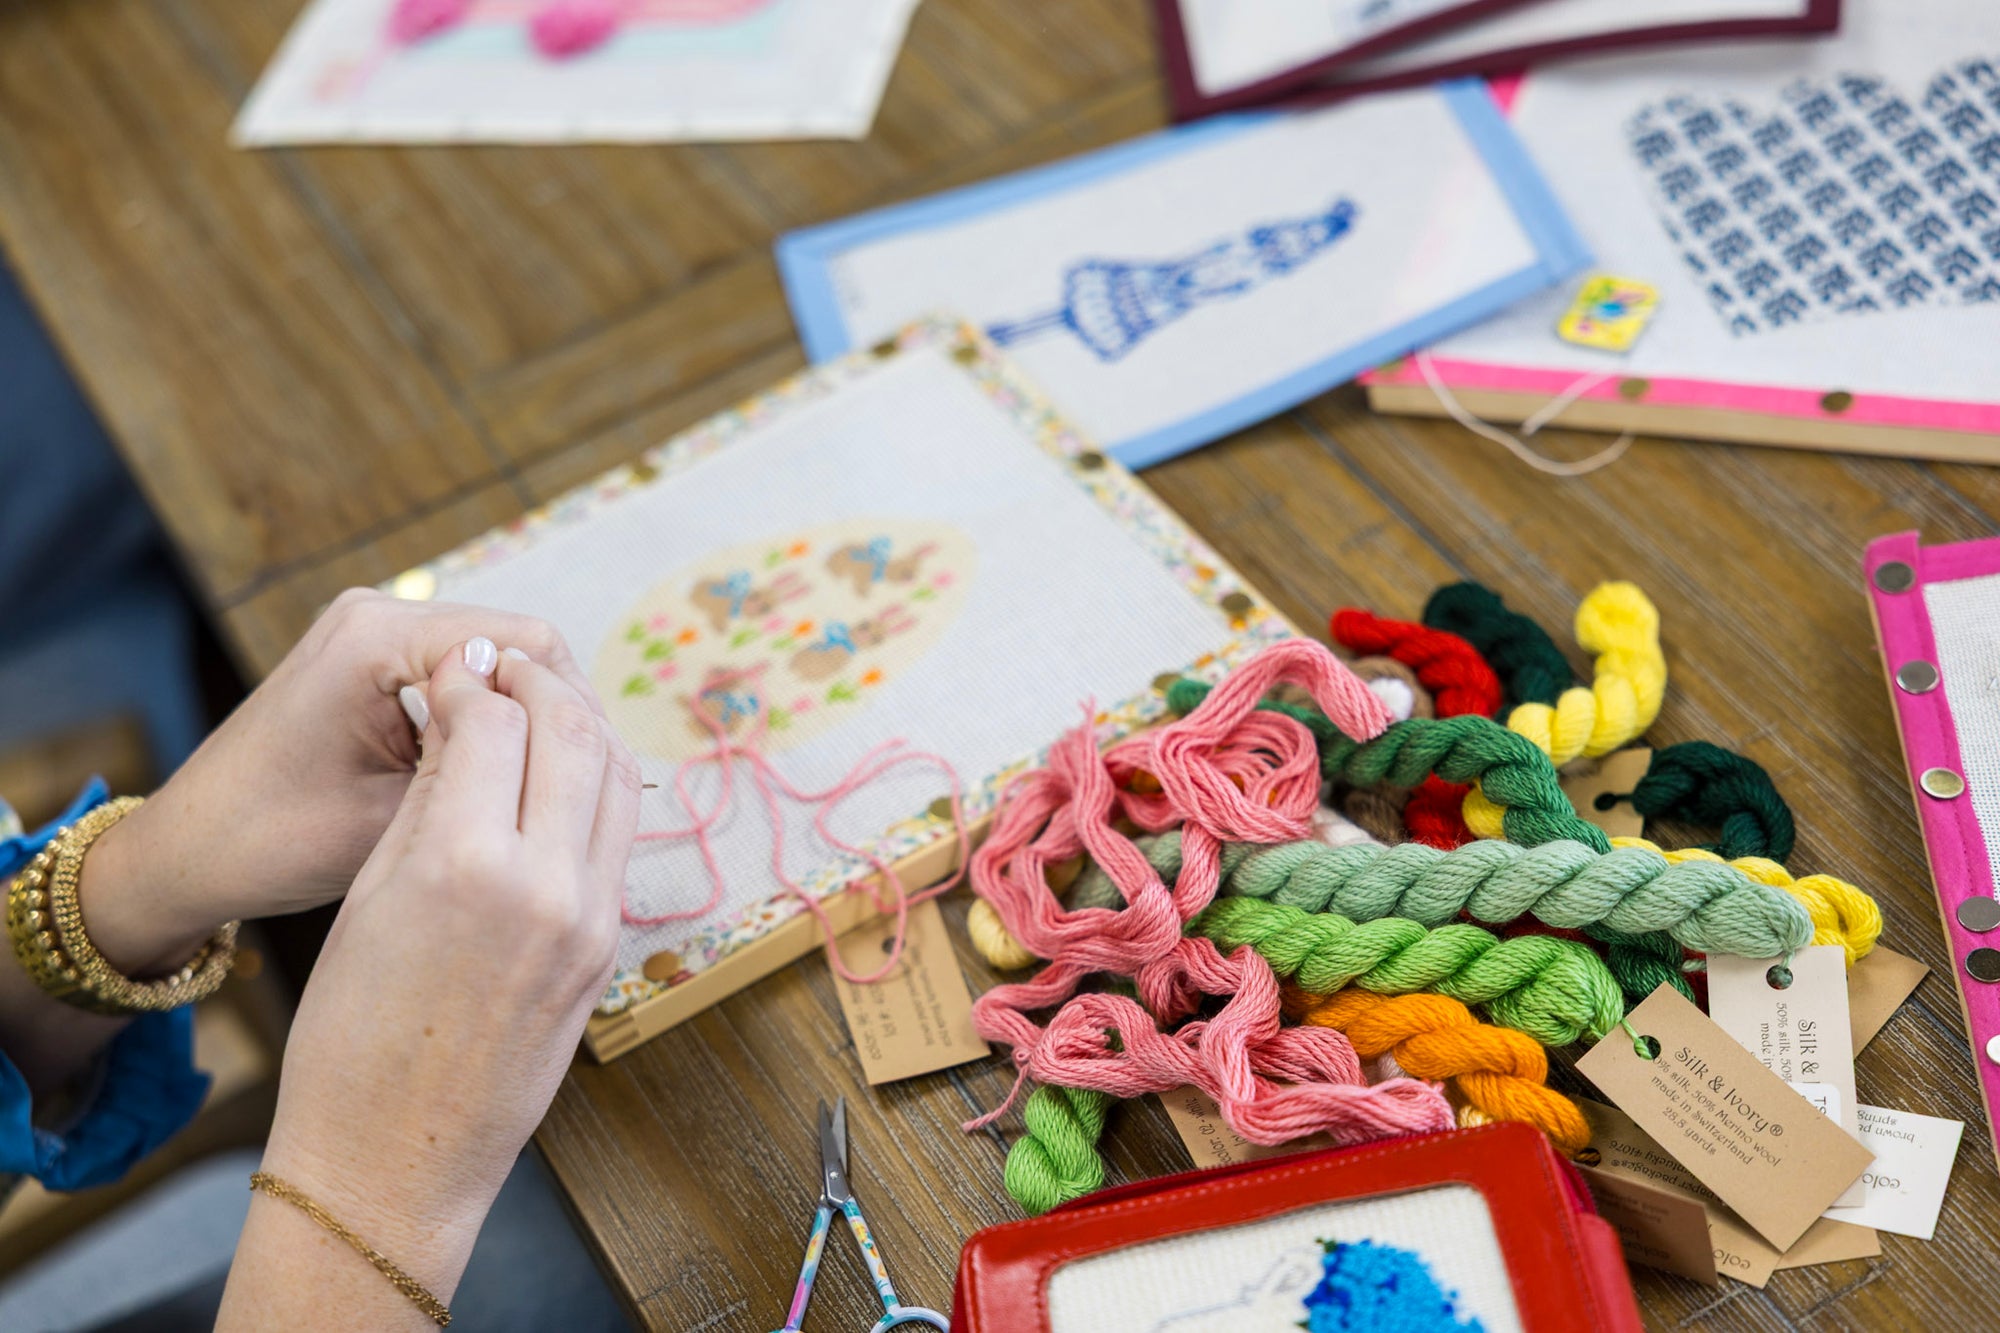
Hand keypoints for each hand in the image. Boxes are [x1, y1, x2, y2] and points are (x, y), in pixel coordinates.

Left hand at [82, 588, 604, 971]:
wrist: (183, 853)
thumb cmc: (273, 844)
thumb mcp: (398, 820)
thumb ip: (486, 777)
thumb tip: (583, 766)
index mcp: (379, 638)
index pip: (527, 647)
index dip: (572, 711)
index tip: (596, 781)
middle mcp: (376, 613)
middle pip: (517, 643)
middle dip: (554, 713)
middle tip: (583, 788)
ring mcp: (370, 629)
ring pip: (495, 658)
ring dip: (525, 717)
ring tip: (549, 786)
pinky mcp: (370, 656)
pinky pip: (458, 672)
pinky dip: (489, 718)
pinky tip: (506, 772)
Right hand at [222, 639, 639, 1317]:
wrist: (394, 1154)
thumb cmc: (352, 1032)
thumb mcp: (372, 894)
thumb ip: (430, 797)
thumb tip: (464, 715)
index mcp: (464, 864)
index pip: (493, 720)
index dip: (469, 682)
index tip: (452, 672)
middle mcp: (545, 884)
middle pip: (571, 732)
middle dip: (538, 684)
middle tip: (504, 671)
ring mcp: (590, 918)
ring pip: (614, 776)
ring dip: (581, 725)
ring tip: (538, 710)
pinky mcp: (609, 947)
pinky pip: (617, 836)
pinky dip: (596, 787)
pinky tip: (559, 777)